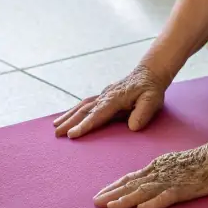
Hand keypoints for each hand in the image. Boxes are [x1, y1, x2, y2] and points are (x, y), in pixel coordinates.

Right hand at [53, 63, 171, 138]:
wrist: (150, 73)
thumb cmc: (151, 89)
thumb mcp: (152, 100)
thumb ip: (143, 113)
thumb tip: (132, 127)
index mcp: (116, 98)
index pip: (98, 114)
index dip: (85, 125)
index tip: (72, 135)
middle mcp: (106, 96)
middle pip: (85, 110)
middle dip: (70, 122)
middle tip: (56, 134)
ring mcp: (104, 94)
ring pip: (82, 105)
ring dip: (68, 115)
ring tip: (55, 126)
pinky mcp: (103, 95)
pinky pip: (86, 102)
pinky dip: (74, 110)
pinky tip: (67, 116)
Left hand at [93, 138, 207, 207]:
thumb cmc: (202, 162)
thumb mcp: (174, 165)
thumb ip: (159, 174)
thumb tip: (140, 186)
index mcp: (158, 166)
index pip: (131, 177)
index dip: (113, 187)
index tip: (99, 196)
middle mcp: (161, 172)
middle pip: (133, 184)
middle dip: (112, 194)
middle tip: (95, 203)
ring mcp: (173, 179)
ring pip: (145, 191)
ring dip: (127, 199)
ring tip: (111, 207)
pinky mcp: (186, 187)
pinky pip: (168, 196)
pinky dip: (154, 203)